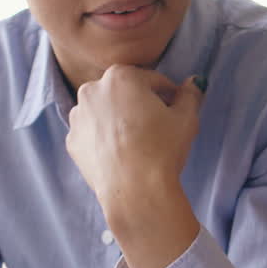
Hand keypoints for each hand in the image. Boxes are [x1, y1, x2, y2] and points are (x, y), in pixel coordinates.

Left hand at [66, 65, 204, 267]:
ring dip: (119, 119)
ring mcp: (78, 117)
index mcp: (120, 76)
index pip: (152, 80)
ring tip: (137, 143)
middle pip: (124, 93)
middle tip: (157, 127)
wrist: (135, 191)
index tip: (176, 110)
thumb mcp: (186, 118)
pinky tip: (121, 154)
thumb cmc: (161, 149)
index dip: (168, 95)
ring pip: (105, 112)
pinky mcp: (72, 142)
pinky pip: (93, 134)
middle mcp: (92, 90)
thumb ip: (189, 95)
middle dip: (140, 104)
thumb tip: (193, 83)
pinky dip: (104, 139)